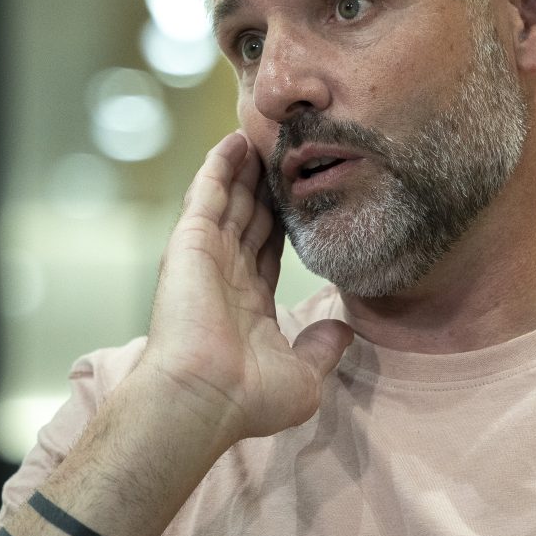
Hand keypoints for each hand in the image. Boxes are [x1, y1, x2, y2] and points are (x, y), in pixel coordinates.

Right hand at [137, 132, 352, 443]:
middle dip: (262, 188)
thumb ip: (323, 348)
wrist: (205, 398)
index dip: (282, 222)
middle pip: (248, 219)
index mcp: (248, 304)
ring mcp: (205, 258)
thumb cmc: (247, 398)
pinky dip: (218, 167)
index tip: (298, 197)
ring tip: (258, 136)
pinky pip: (207, 195)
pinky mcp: (190, 243)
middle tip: (279, 153)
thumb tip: (345, 330)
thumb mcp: (303, 377)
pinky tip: (233, 143)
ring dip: (242, 170)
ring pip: (229, 200)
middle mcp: (225, 277)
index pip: (268, 251)